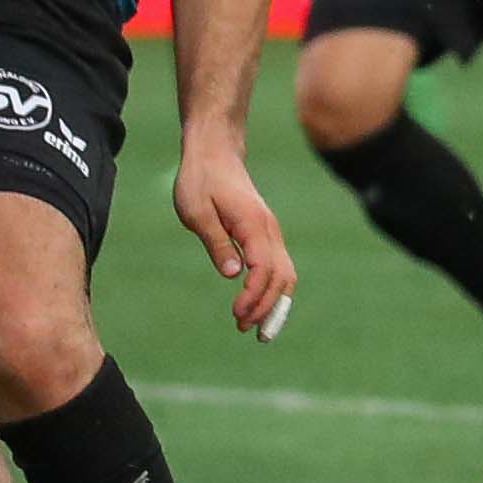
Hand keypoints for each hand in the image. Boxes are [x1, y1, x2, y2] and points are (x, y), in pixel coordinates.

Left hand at [171, 136, 298, 339]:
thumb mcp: (197, 211)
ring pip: (286, 274)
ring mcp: (271, 232)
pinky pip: (279, 267)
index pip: (264, 269)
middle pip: (282, 277)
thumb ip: (216, 242)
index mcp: (253, 224)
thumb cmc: (201, 181)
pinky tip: (260, 305)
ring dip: (274, 303)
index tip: (237, 314)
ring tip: (256, 328)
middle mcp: (269, 230)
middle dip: (267, 308)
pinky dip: (274, 290)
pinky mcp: (266, 234)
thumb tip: (233, 275)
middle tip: (245, 329)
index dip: (254, 296)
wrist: (215, 153)